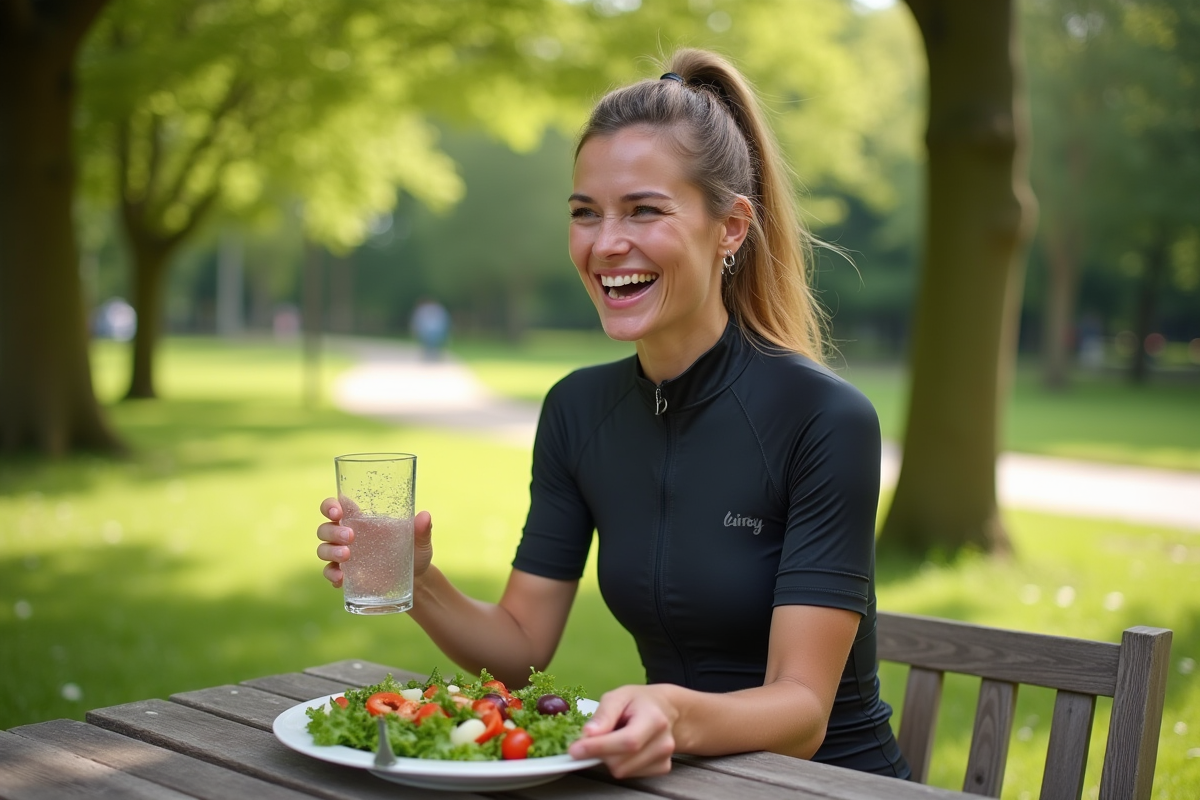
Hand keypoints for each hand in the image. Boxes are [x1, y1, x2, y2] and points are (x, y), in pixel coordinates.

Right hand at [316, 499, 432, 587]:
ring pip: (323, 549)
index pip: (336, 507)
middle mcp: (348, 535)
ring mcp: (344, 556)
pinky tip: (341, 579)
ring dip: (330, 551)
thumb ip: (422, 530)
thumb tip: (425, 516)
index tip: (337, 511)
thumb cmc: (415, 553)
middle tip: (350, 537)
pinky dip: (331, 574)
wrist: (415, 581)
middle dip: (332, 531)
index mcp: (362, 521)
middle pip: (325, 528)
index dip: (330, 506)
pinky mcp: (346, 575)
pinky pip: (329, 572)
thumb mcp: (420, 542)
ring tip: (347, 556)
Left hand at [567, 685, 678, 777]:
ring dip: (610, 759)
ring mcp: (664, 758)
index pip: (626, 741)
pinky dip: (621, 764)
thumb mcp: (619, 696)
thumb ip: (603, 714)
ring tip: (617, 738)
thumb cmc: (639, 701)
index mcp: (654, 719)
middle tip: (596, 737)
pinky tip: (626, 749)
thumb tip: (587, 734)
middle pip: (621, 762)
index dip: (599, 747)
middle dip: (600, 752)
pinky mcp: (663, 768)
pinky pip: (630, 774)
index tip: (575, 749)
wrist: (666, 709)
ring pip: (623, 771)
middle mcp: (663, 741)